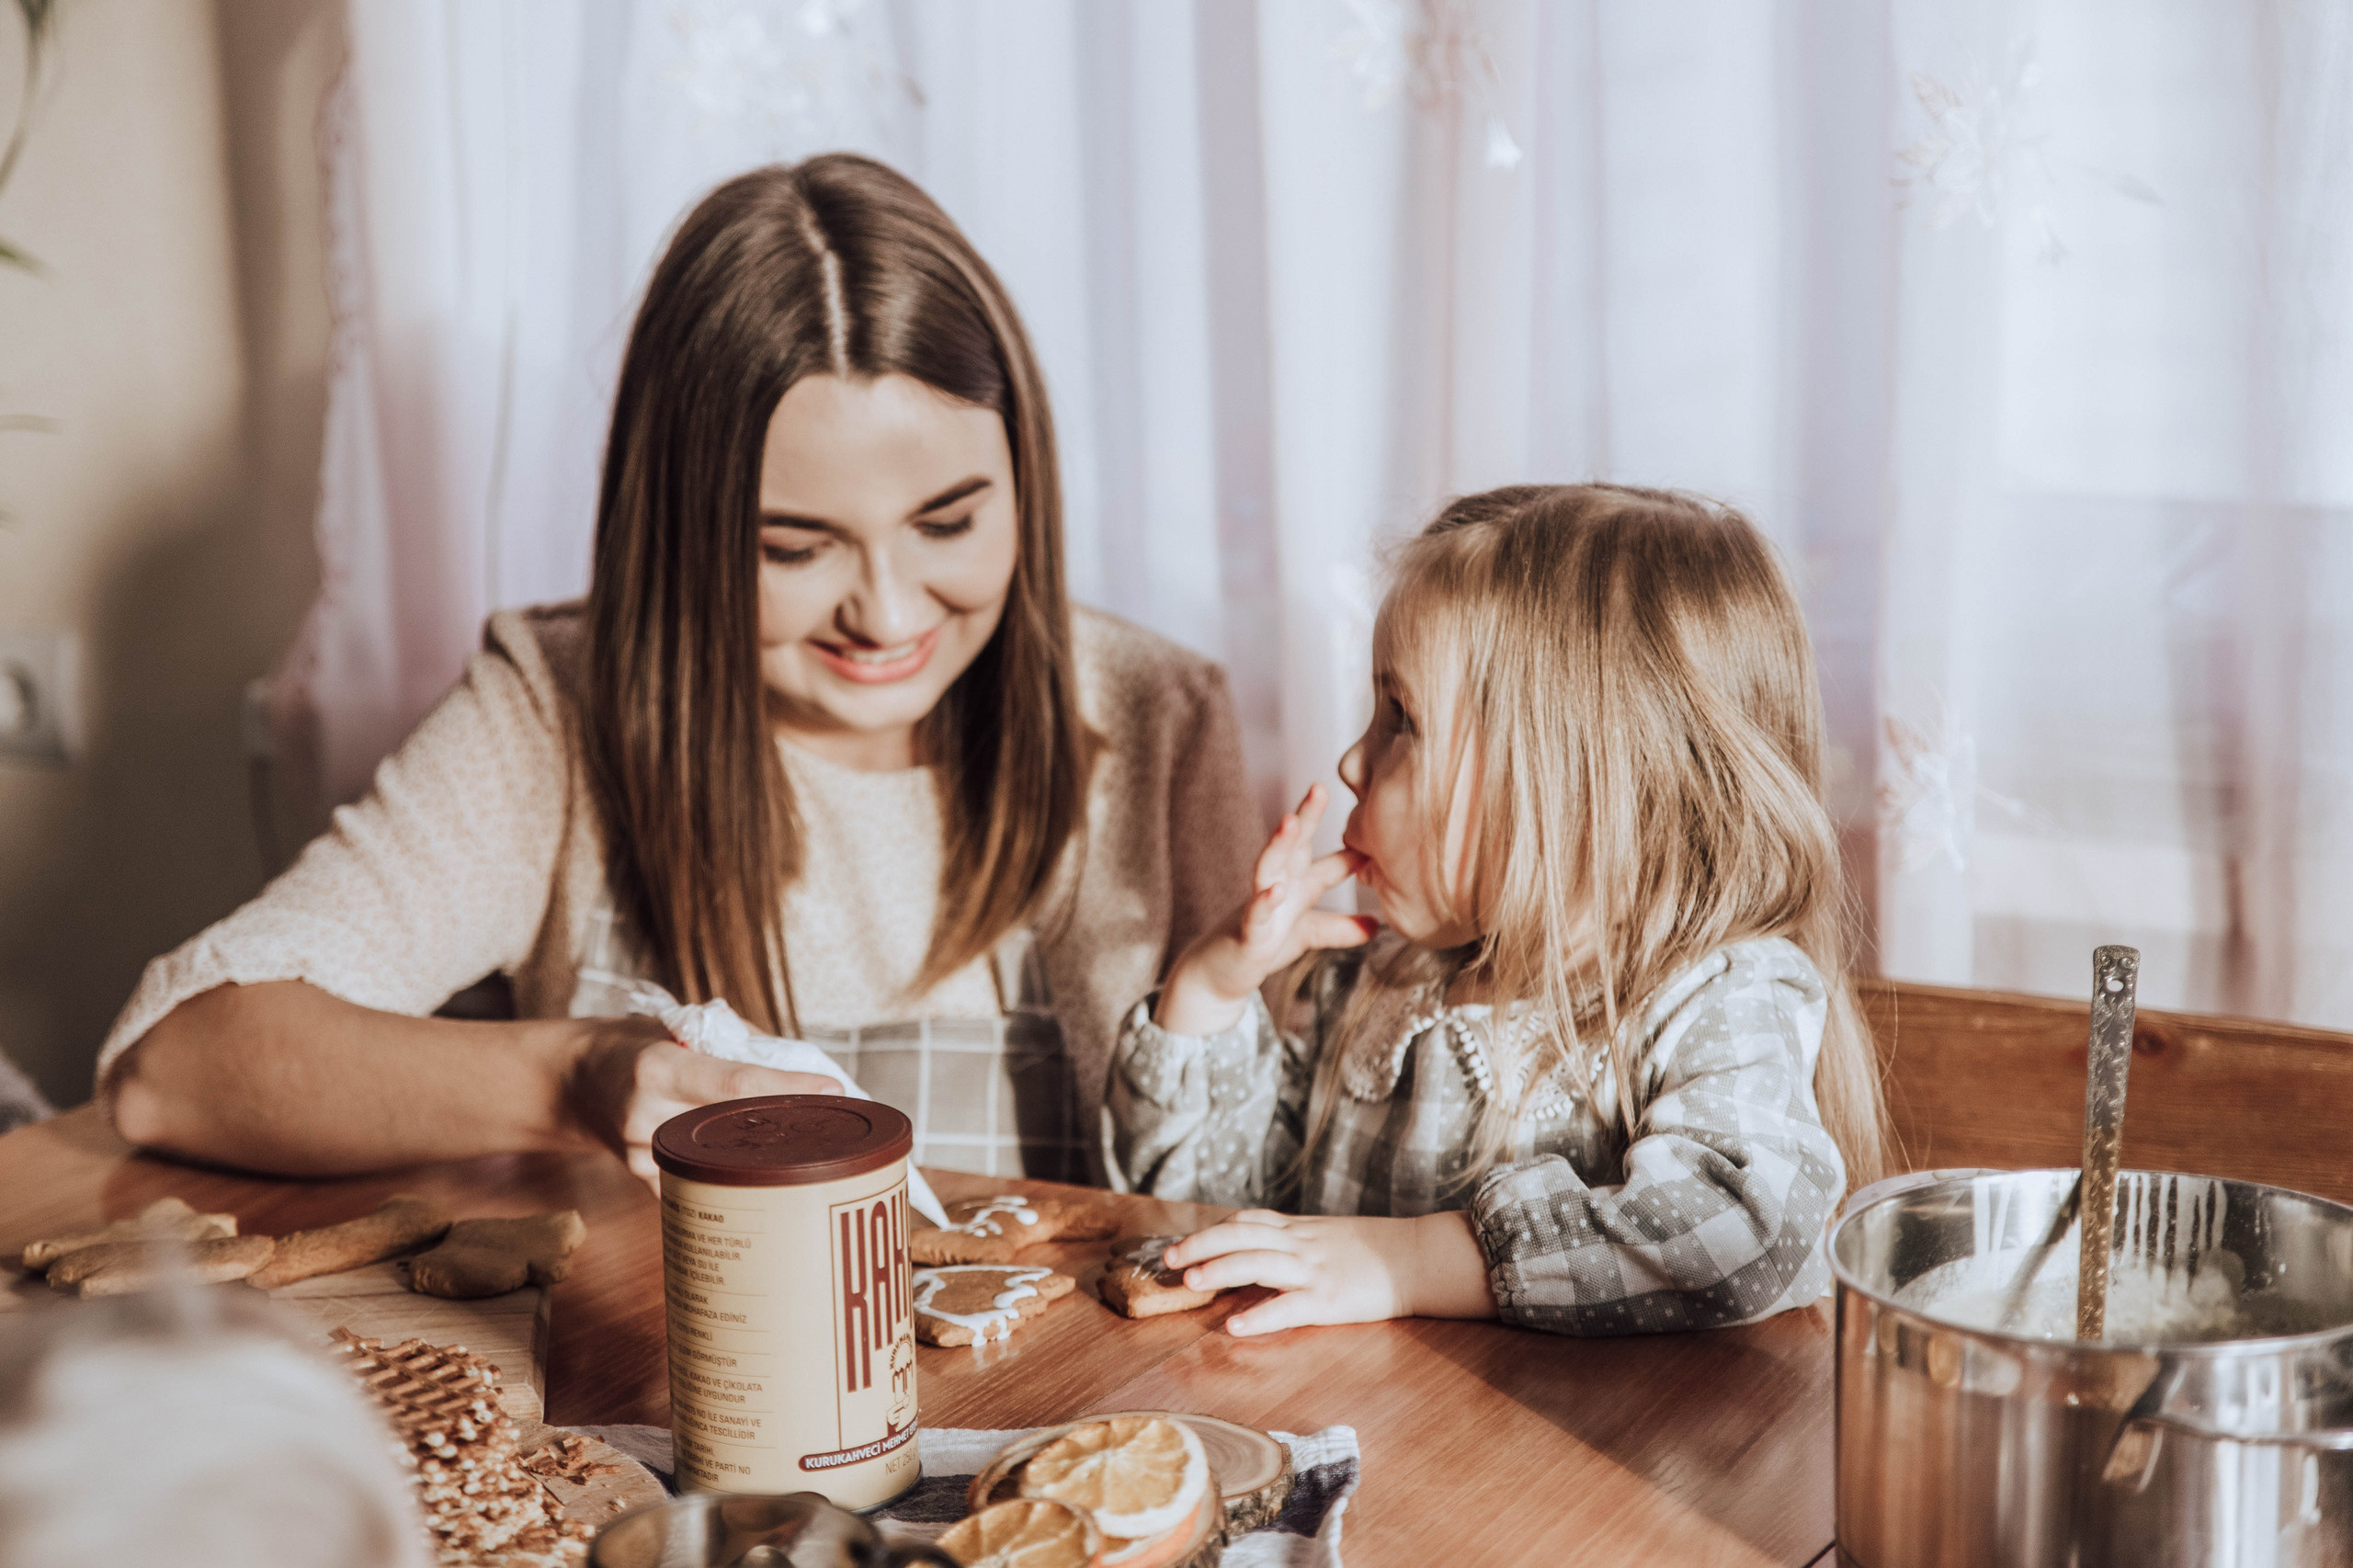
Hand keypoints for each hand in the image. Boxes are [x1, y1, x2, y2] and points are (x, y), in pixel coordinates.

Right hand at [566, 1019, 839, 1192]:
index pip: (736, 1082)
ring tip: (805, 1142)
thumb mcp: (674, 1026)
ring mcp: (642, 1157)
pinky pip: (702, 1181)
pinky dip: (733, 1172)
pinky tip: (763, 1169)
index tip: (832, 1089)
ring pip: (723, 1161)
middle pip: (736, 1129)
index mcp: (658, 1069)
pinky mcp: (644, 1182)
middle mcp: (647, 1117)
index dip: (787, 1086)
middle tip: (838, 1122)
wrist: (570, 1083)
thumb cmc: (633, 1045)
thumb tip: (795, 1059)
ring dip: (765, 1153)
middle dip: (788, 1127)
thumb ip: (732, 1038)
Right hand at [1156, 784, 1373, 1034]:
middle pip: (1292, 847)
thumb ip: (1340, 928)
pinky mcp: (1247, 934)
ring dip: (1278, 845)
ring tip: (1289, 822)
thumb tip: (1377, 925)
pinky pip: (1254, 915)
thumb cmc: (1261, 945)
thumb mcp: (1308, 934)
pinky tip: (1275, 891)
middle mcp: (1277, 887)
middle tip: (1319, 788)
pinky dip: (1264, 903)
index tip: (1379, 823)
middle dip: (1305, 817)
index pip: (1326, 858)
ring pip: (1267, 869)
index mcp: (1296, 884)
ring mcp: (1259, 907)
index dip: (1352, 844)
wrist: (1219, 973)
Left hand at [1165, 1208, 1497, 1335]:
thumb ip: (1298, 1245)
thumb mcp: (1332, 1238)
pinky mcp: (1331, 1299)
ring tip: (1189, 1283)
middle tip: (1168, 1259)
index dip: (1211, 1231)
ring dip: (1220, 1271)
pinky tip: (1235, 1325)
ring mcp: (1315, 1270)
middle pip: (1242, 1236)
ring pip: (1258, 1263)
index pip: (1247, 1222)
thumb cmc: (1378, 1252)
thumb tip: (1261, 1259)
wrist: (1421, 1258)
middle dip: (1201, 1245)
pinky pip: (1289, 1306)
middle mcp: (1302, 1245)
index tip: (1180, 1243)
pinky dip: (1260, 1314)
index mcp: (1301, 1230)